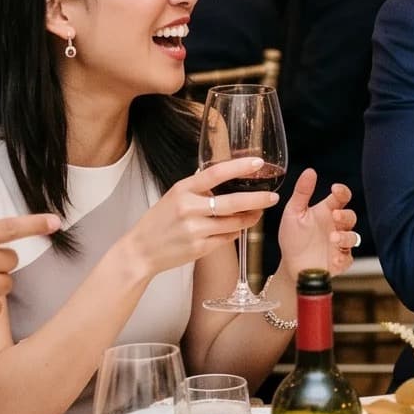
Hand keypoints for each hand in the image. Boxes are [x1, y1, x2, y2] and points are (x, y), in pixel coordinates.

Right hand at [127, 154, 278, 276]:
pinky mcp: (199, 248)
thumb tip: (228, 179)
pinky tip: (236, 228)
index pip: (216, 173)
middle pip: (232, 202)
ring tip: (257, 213)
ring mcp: (195, 230)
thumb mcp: (174, 196)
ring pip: (233, 222)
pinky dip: (235, 232)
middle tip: (272, 197)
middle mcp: (189, 208)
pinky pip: (226, 238)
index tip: (258, 163)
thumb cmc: (159, 221)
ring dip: (249, 218)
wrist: (141, 250)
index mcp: (183, 189)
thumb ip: (198, 189)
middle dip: (257, 199)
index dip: (239, 167)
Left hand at [272, 167, 358, 279]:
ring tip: (332, 238)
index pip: (341, 197)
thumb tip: (310, 171)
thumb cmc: (293, 237)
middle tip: (334, 216)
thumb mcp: (293, 212)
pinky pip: (347, 259)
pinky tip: (333, 258)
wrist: (290, 265)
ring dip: (345, 237)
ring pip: (353, 237)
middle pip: (350, 216)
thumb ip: (302, 192)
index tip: (335, 189)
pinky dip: (342, 258)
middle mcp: (336, 226)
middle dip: (345, 215)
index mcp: (327, 211)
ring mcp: (340, 244)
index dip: (342, 191)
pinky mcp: (340, 261)